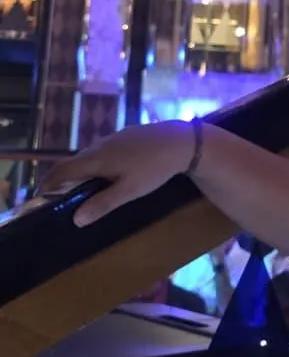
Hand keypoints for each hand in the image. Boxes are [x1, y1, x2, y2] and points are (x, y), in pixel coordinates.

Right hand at [43, 124, 193, 226]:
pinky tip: (107, 176)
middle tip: (59, 199)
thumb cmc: (155, 168)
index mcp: (96, 159)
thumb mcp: (130, 191)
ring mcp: (113, 139)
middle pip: (73, 163)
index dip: (48, 185)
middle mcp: (99, 146)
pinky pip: (102, 152)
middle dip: (62, 181)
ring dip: (80, 173)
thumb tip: (75, 219)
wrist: (181, 141)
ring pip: (89, 157)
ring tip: (81, 191)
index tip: (39, 199)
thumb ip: (103, 204)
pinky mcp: (125, 137)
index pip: (61, 171)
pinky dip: (96, 165)